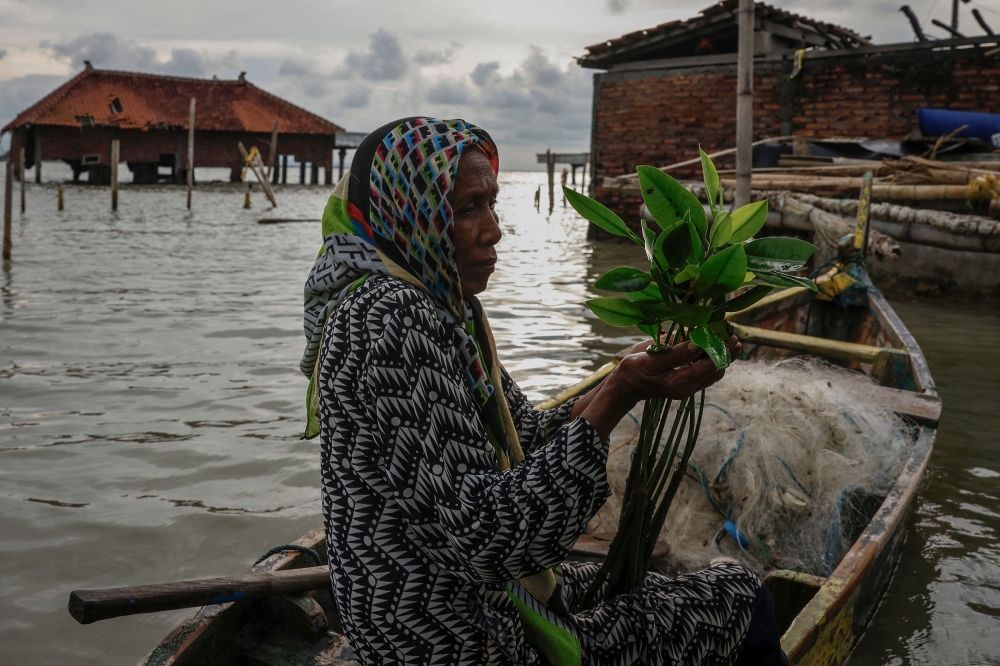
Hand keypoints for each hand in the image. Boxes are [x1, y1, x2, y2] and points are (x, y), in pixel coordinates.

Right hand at [614, 336, 741, 403]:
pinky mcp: (687, 384)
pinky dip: (713, 359)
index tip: (728, 334)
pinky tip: (715, 347)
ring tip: (728, 338)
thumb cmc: (633, 370)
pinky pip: (706, 373)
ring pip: (714, 372)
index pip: (708, 366)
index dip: (721, 350)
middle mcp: (687, 388)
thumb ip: (675, 353)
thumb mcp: (650, 359)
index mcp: (678, 383)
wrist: (625, 386)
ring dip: (722, 355)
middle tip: (733, 334)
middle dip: (726, 352)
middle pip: (716, 370)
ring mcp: (688, 388)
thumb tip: (699, 344)